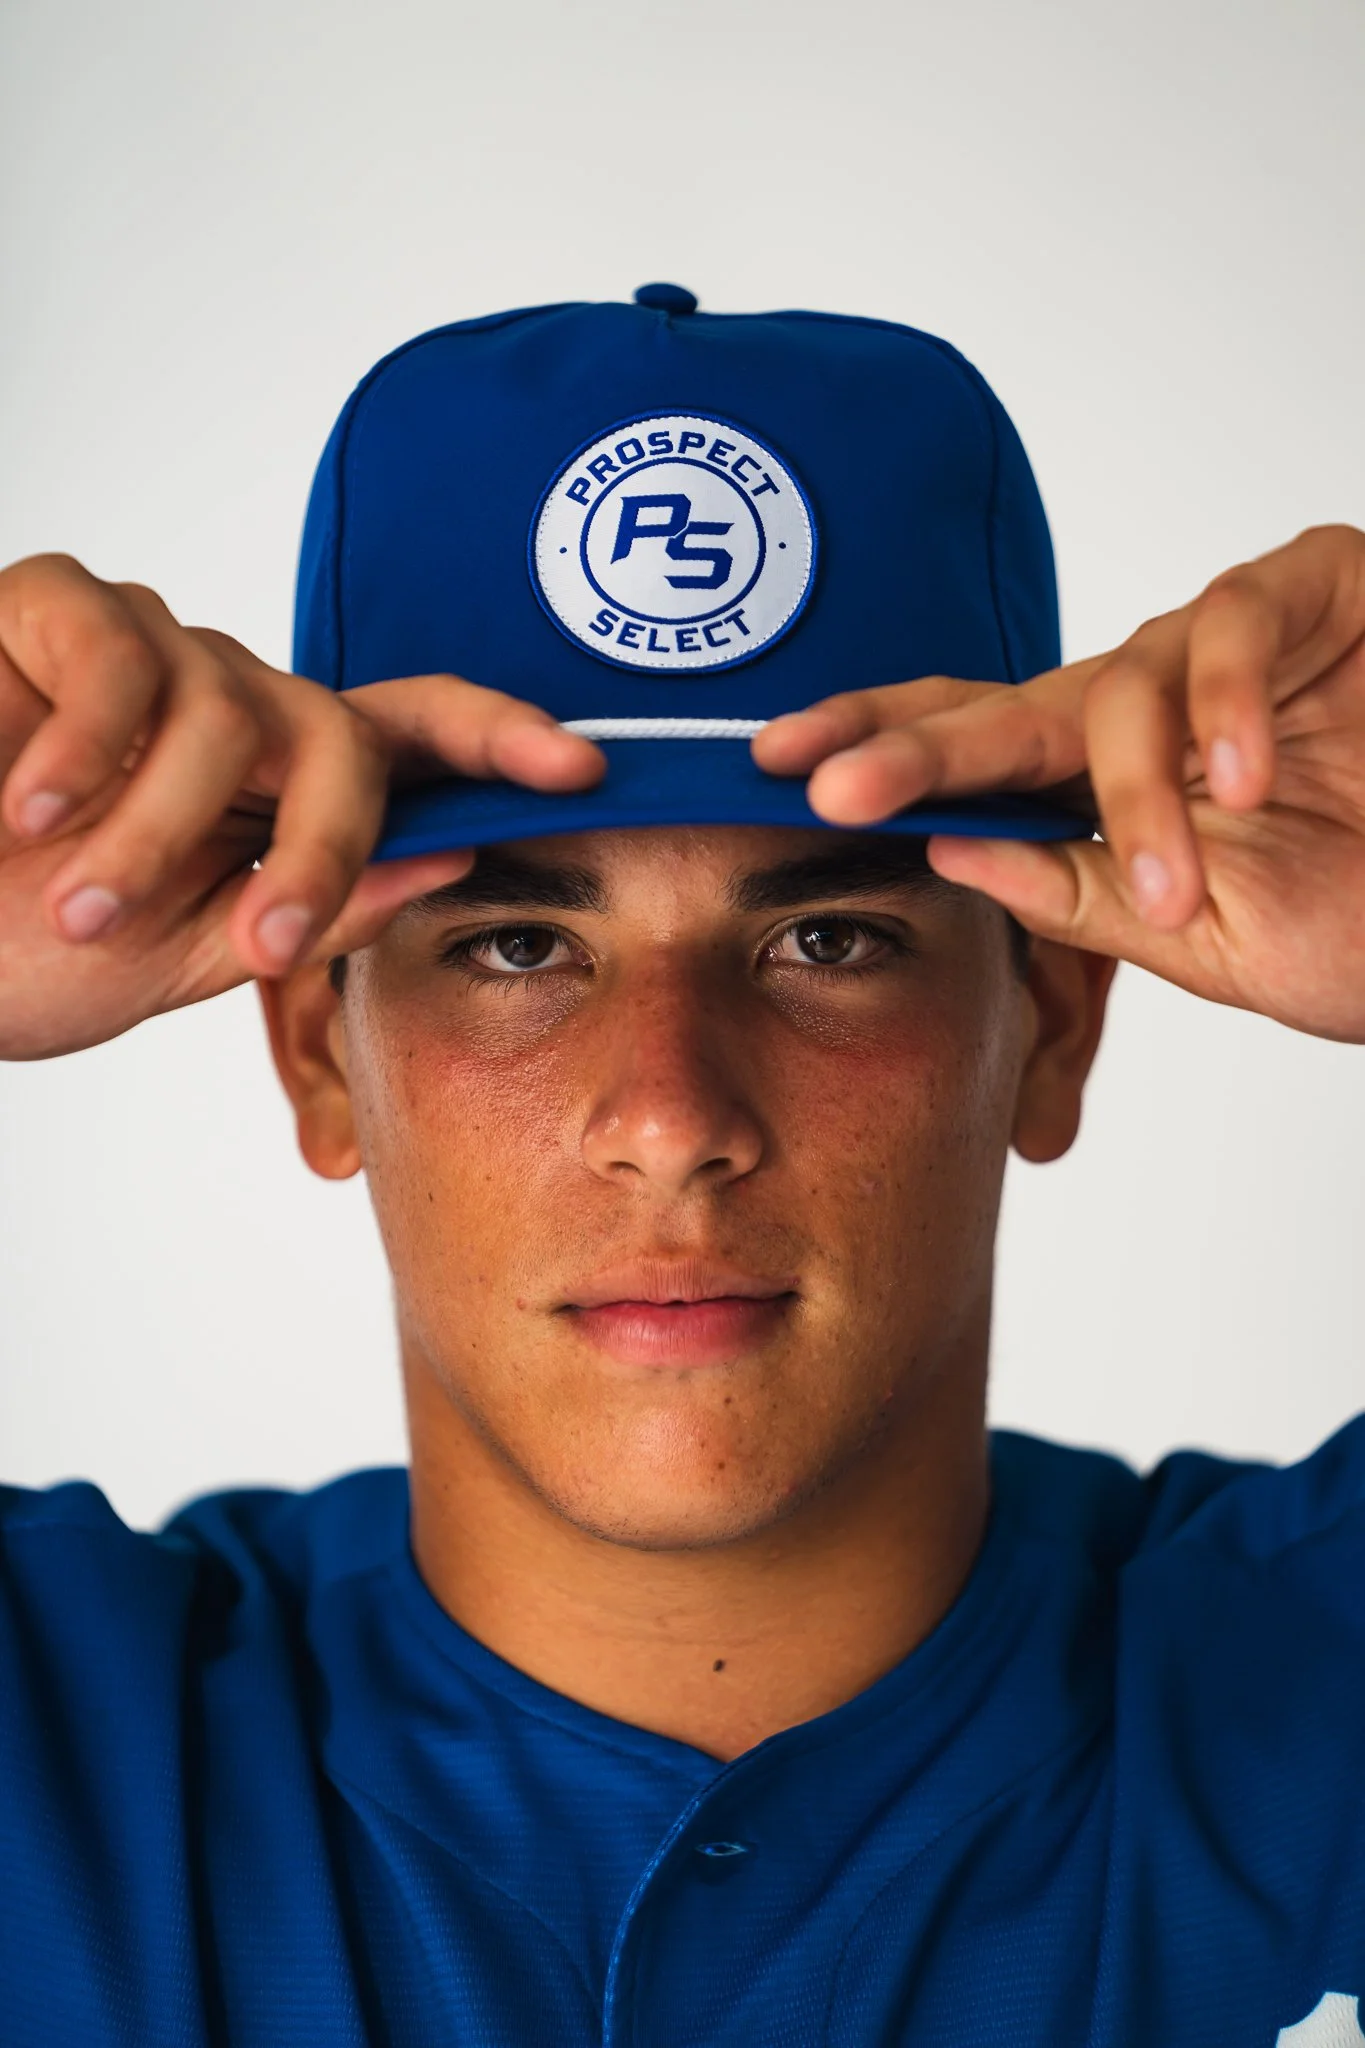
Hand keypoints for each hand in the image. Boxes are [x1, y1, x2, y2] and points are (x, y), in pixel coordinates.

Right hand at [0, 555, 603, 1058]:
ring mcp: (149, 643)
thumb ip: (306, 910)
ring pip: (231, 715)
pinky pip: (122, 665)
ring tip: (80, 905)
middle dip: (324, 845)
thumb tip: (447, 860)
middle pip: (345, 736)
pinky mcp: (57, 605)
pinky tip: (25, 814)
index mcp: (272, 783)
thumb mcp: (179, 954)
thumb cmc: (17, 942)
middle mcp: (231, 698)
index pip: (408, 740)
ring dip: (161, 836)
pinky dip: (84, 756)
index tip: (585, 768)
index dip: (498, 741)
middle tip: (266, 943)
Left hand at [754, 525, 1364, 1041]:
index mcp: (1104, 776)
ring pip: (1127, 683)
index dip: (877, 753)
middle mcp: (1147, 695)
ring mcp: (1228, 638)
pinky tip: (1244, 781)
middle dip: (911, 744)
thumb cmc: (1361, 905)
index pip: (969, 752)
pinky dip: (1234, 709)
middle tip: (828, 782)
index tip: (769, 778)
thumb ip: (1082, 896)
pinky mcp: (1320, 582)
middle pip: (1002, 700)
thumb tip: (954, 859)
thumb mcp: (1202, 934)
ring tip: (1181, 879)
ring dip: (1141, 792)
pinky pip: (1242, 625)